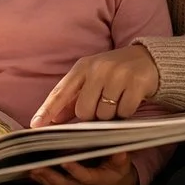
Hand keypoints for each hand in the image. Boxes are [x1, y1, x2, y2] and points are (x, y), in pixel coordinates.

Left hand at [30, 44, 158, 126]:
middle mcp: (98, 68)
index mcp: (83, 67)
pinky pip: (124, 112)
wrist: (148, 59)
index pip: (61, 92)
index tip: (36, 125)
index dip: (48, 110)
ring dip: (111, 114)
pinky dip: (126, 111)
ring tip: (118, 98)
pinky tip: (130, 98)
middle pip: (84, 111)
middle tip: (103, 103)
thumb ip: (73, 98)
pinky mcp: (136, 82)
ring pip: (105, 114)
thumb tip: (54, 119)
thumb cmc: (114, 72)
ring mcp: (118, 74)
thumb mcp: (91, 78)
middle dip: (92, 115)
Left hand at [30, 152, 137, 184]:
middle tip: (37, 167)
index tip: (64, 161)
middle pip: (64, 183)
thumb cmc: (118, 170)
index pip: (85, 176)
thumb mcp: (123, 163)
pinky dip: (41, 179)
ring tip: (30, 169)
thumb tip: (121, 150)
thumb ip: (121, 157)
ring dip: (43, 178)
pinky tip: (30, 173)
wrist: (115, 184)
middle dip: (50, 176)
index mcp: (97, 179)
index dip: (75, 170)